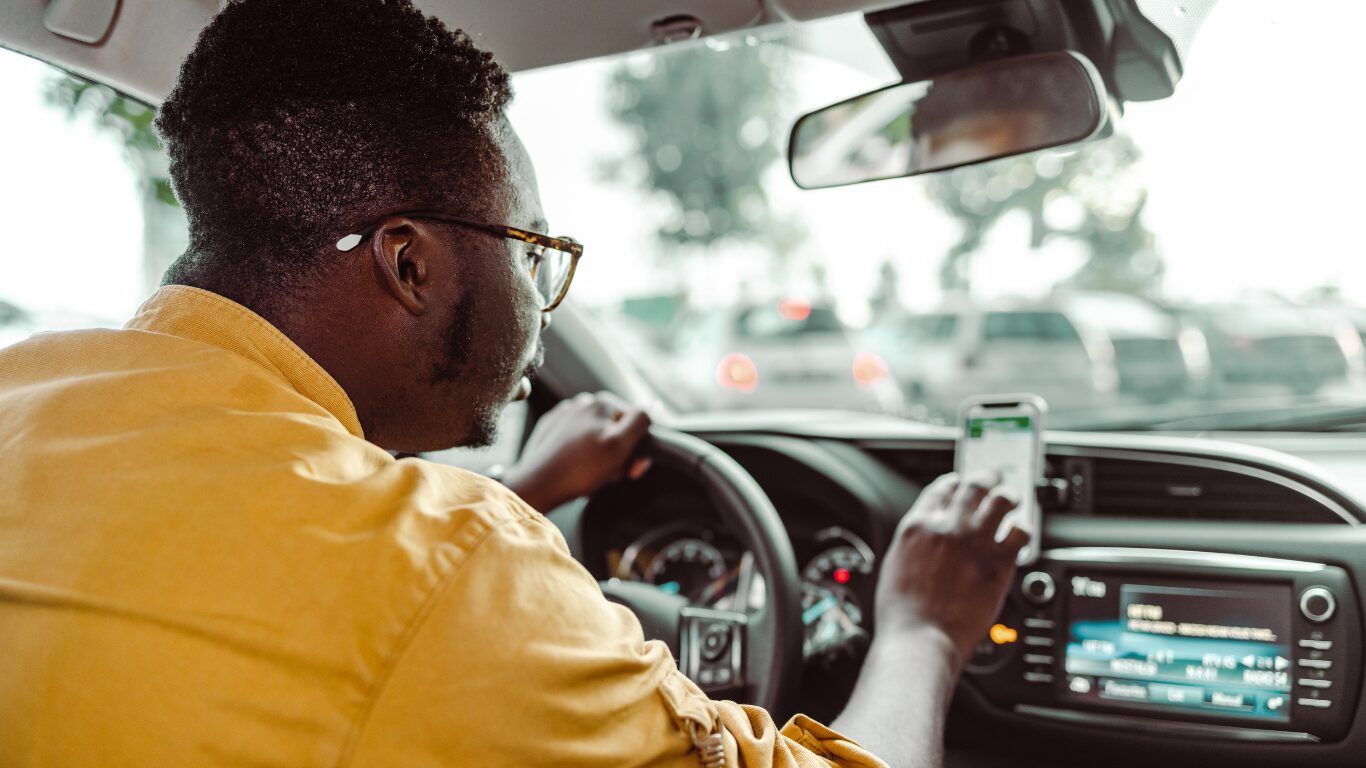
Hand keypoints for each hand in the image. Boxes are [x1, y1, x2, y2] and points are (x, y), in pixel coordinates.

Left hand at [501, 392, 651, 511]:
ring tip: (591, 476)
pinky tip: (576, 471)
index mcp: (600, 402)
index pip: (636, 422)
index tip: (631, 470)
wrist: (538, 485)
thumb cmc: (581, 468)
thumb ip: (640, 422)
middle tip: (610, 475)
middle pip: (614, 430)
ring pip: (595, 437)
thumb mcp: (620, 445)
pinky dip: (580, 456)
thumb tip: (646, 413)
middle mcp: (581, 403)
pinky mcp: (549, 431)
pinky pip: (575, 442)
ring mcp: (563, 416)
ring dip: (600, 457)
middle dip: (617, 453)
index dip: (637, 448)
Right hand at [873, 472, 1029, 671]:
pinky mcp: (1000, 562)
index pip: (941, 488)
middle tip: (993, 479)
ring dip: (1008, 497)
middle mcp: (949, 526)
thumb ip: (915, 544)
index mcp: (918, 525)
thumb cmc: (903, 612)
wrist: (921, 638)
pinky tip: (1022, 532)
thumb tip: (928, 539)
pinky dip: (1023, 528)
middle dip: (986, 479)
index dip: (954, 482)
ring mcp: (976, 541)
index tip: (960, 484)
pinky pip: (1021, 531)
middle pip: (974, 486)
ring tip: (1013, 499)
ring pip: (1001, 500)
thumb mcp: (896, 564)